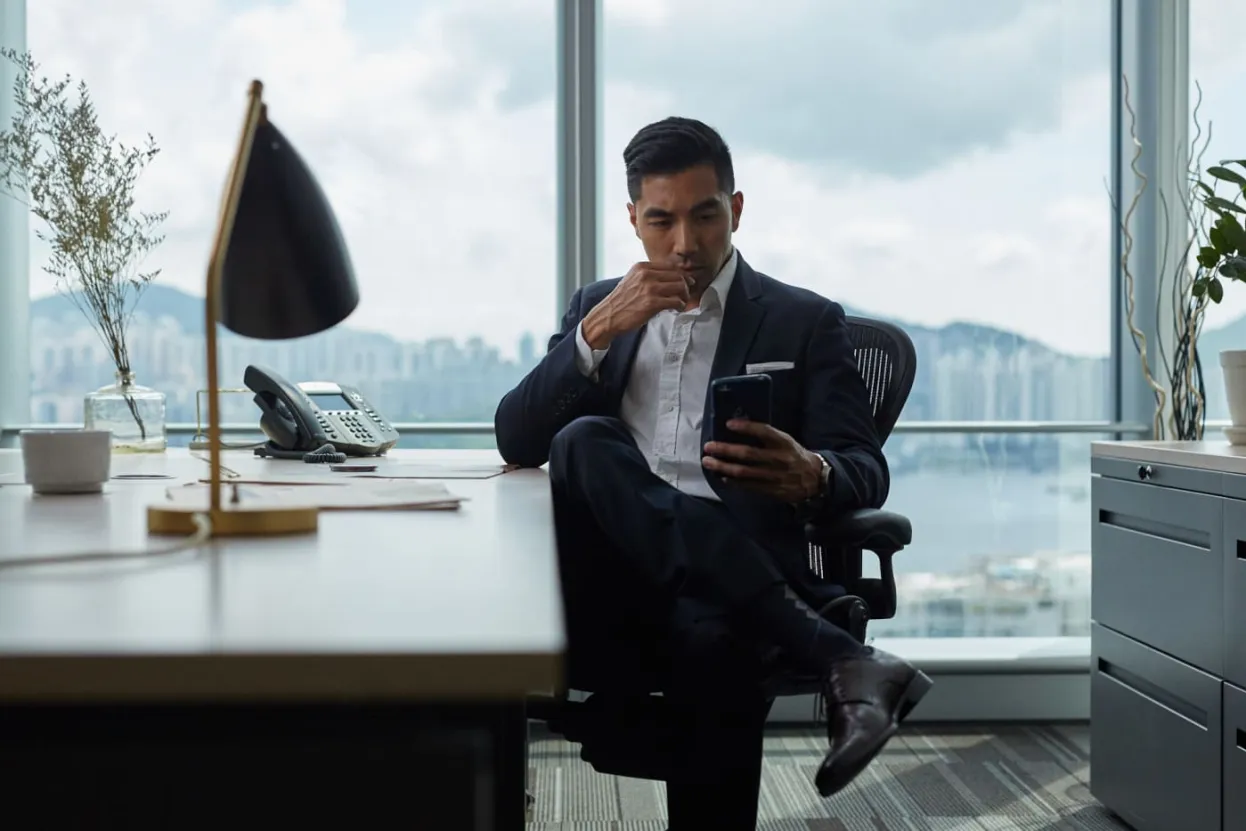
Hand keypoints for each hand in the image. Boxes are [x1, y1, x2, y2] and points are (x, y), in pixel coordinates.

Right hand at [581, 262, 693, 348]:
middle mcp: (646, 275)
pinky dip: (680, 305)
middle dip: (686, 286)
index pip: (670, 266)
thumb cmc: (621, 301)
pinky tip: (677, 309)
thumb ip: (648, 275)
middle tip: (685, 295)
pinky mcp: (652, 303)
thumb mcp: (632, 280)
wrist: (608, 316)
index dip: (682, 275)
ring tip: (681, 302)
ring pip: (680, 287)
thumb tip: (671, 277)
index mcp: (642, 267)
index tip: (687, 282)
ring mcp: (650, 288)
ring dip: (685, 296)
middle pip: (678, 275)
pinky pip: (676, 301)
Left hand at [702, 420, 823, 502]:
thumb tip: (738, 429)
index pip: (764, 431)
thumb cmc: (794, 455)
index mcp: (784, 442)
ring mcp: (775, 476)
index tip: (728, 424)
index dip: (747, 427)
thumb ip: (767, 437)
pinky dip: (734, 482)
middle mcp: (780, 458)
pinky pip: (749, 486)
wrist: (814, 479)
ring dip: (724, 467)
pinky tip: (723, 477)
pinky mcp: (772, 490)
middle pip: (749, 454)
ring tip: (708, 463)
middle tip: (708, 447)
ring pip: (745, 472)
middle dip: (726, 450)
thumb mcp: (786, 441)